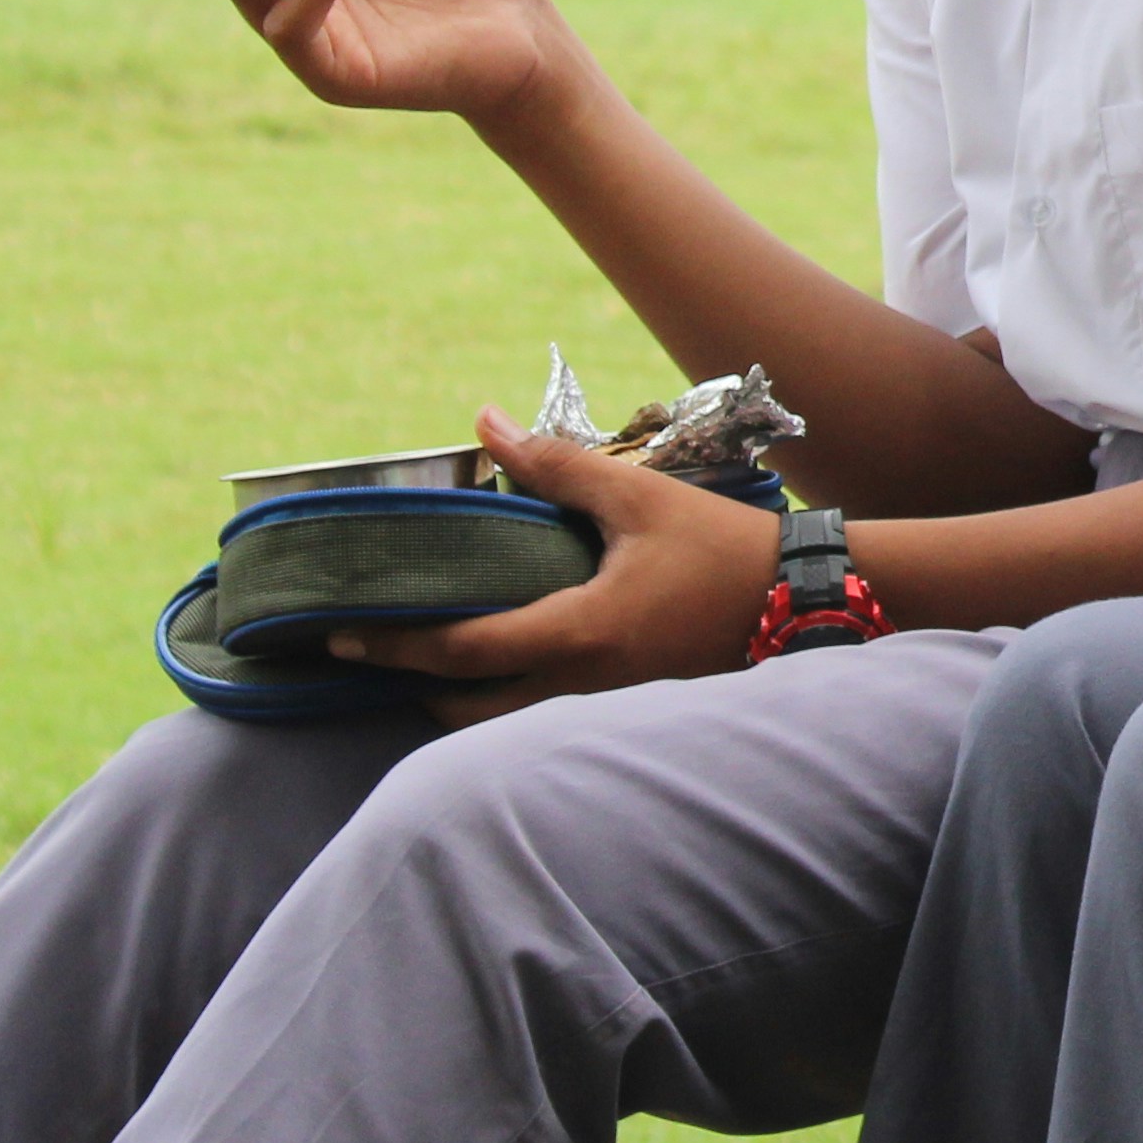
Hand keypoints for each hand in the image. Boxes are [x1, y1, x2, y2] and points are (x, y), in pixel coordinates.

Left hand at [334, 412, 785, 726]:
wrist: (802, 599)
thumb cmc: (721, 547)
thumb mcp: (636, 497)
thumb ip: (556, 465)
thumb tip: (485, 423)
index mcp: (578, 634)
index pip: (462, 652)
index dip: (394, 644)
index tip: (340, 632)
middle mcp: (581, 683)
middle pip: (467, 710)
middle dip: (412, 684)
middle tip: (372, 647)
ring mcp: (603, 702)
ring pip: (503, 720)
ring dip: (455, 694)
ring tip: (423, 653)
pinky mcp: (623, 701)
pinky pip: (539, 710)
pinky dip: (500, 692)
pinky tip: (496, 653)